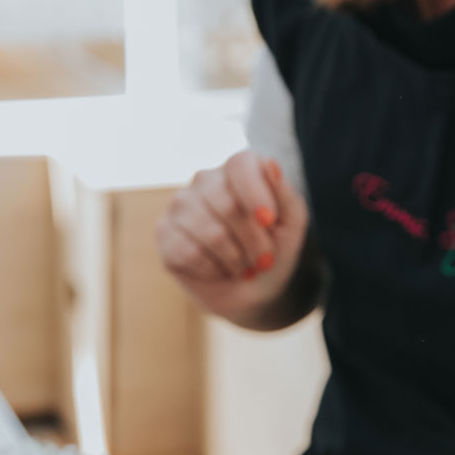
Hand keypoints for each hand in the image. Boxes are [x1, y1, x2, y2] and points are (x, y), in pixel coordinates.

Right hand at [155, 150, 309, 323]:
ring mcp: (180, 204)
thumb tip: (271, 164)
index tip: (269, 222)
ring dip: (234, 259)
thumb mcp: (291, 224)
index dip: (256, 193)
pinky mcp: (164, 231)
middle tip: (264, 260)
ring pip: (209, 232)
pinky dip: (212, 269)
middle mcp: (205, 180)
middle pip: (228, 205)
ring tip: (242, 266)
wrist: (253, 290)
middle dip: (253, 241)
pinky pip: (187, 252)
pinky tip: (218, 269)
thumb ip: (285, 195)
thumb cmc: (274, 250)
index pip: (241, 164)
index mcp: (238, 169)